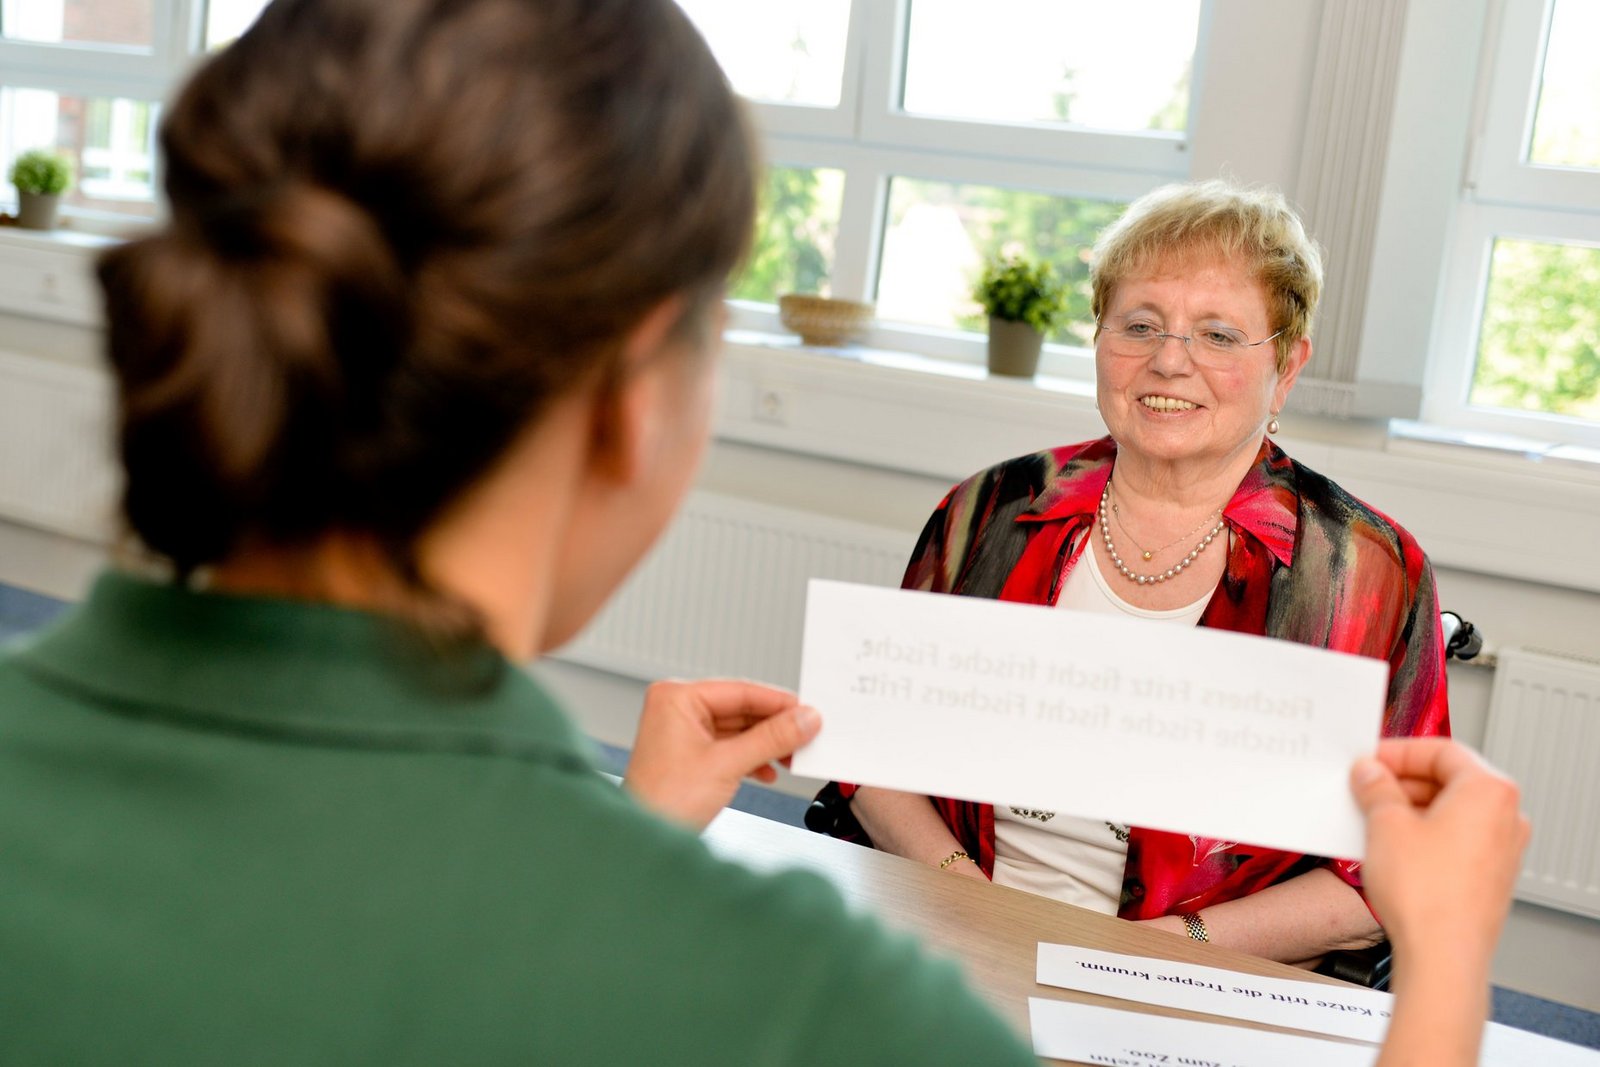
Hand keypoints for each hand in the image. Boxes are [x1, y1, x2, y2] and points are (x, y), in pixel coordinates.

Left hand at [623, 679, 821, 829]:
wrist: (643, 839)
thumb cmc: (663, 802)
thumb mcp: (727, 764)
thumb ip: (771, 739)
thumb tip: (804, 720)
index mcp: (676, 698)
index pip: (740, 690)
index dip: (779, 703)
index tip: (807, 712)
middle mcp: (677, 709)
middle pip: (741, 710)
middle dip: (774, 728)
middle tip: (806, 734)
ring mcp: (682, 732)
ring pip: (738, 730)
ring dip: (766, 745)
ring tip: (792, 756)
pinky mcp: (689, 755)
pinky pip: (729, 746)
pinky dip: (751, 758)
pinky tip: (769, 771)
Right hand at [1351, 738, 1529, 973]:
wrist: (1441, 955)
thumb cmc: (1427, 895)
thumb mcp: (1385, 824)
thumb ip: (1375, 787)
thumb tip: (1370, 774)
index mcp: (1489, 791)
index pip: (1441, 750)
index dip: (1397, 752)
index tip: (1370, 760)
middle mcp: (1505, 817)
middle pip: (1448, 780)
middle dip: (1402, 782)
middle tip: (1365, 787)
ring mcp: (1502, 849)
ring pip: (1450, 812)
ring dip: (1409, 809)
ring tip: (1371, 818)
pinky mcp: (1490, 876)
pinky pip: (1454, 839)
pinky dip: (1423, 835)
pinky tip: (1389, 846)